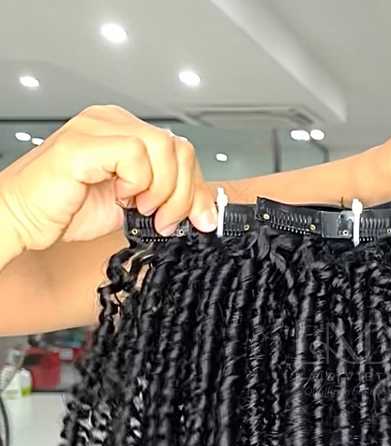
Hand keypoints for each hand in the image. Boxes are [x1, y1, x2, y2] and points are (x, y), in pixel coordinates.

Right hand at [0, 105, 217, 252]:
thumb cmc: (70, 209)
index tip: (199, 220)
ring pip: (163, 147)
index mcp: (127, 131)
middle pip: (180, 147)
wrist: (25, 218)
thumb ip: (169, 200)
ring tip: (142, 209)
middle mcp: (113, 121)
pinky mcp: (82, 143)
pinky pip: (134, 154)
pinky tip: (121, 197)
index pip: (183, 150)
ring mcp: (96, 127)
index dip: (197, 188)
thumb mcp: (136, 206)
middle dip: (184, 194)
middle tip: (166, 220)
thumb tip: (207, 213)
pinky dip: (138, 183)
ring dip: (163, 190)